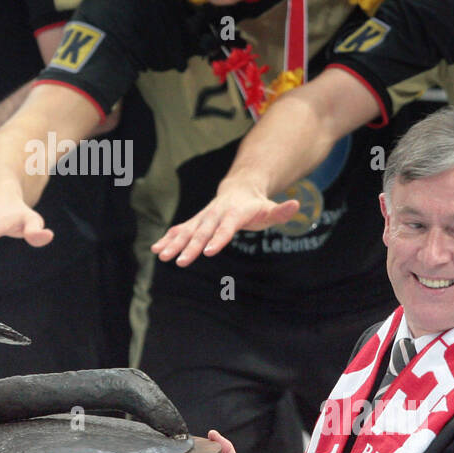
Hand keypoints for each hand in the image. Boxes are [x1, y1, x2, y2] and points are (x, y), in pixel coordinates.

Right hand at [150, 178, 298, 265]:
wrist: (239, 189)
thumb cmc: (257, 205)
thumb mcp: (272, 209)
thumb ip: (282, 211)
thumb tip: (297, 205)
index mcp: (234, 213)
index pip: (225, 228)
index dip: (217, 239)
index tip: (207, 252)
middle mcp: (215, 214)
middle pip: (202, 232)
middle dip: (190, 247)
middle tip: (180, 262)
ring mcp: (204, 217)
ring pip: (187, 230)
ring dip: (173, 243)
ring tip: (160, 255)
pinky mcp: (196, 221)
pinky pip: (180, 230)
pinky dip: (168, 238)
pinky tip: (156, 248)